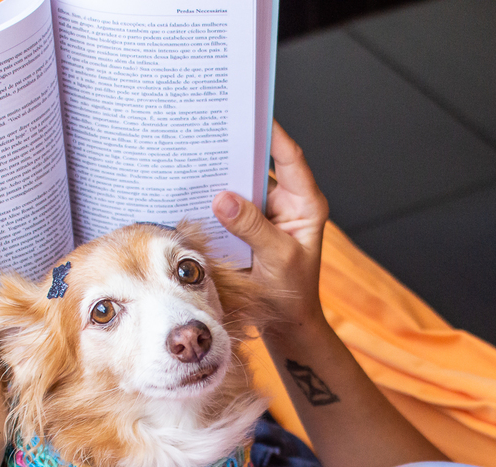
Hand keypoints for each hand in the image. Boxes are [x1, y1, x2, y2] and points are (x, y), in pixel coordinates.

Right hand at [212, 122, 329, 330]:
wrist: (285, 324)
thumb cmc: (292, 293)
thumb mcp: (277, 258)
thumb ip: (252, 227)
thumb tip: (222, 198)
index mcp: (305, 204)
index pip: (290, 158)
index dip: (273, 132)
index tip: (251, 112)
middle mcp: (286, 204)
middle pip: (261, 166)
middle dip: (238, 149)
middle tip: (210, 129)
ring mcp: (264, 216)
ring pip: (241, 186)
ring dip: (221, 175)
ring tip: (194, 154)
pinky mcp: (245, 229)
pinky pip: (228, 208)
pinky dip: (211, 200)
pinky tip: (190, 189)